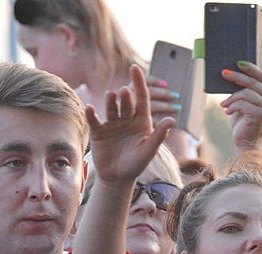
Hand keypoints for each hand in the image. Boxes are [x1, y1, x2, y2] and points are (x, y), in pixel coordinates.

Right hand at [87, 65, 174, 183]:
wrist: (118, 177)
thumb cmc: (137, 163)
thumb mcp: (149, 149)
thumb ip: (159, 135)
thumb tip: (171, 119)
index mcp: (142, 121)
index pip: (141, 98)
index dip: (139, 83)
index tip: (135, 68)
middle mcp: (126, 119)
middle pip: (126, 103)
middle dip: (126, 97)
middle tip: (125, 92)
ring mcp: (112, 124)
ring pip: (111, 108)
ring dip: (111, 102)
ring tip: (112, 95)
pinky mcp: (99, 132)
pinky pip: (95, 121)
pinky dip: (91, 114)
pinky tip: (90, 108)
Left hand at [220, 61, 261, 152]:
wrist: (245, 142)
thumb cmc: (243, 121)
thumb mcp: (243, 102)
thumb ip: (243, 89)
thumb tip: (230, 73)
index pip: (261, 76)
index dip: (250, 68)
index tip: (237, 62)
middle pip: (252, 82)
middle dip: (236, 77)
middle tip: (223, 73)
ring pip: (246, 93)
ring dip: (231, 98)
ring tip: (224, 105)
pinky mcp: (261, 114)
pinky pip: (242, 104)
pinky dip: (232, 107)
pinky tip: (227, 112)